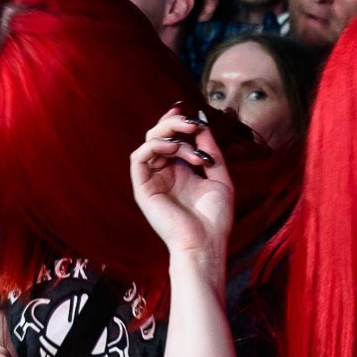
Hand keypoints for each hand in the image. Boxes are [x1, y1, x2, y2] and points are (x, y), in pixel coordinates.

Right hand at [129, 107, 233, 266]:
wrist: (206, 244)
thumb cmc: (215, 218)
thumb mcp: (218, 176)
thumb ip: (209, 149)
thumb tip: (201, 122)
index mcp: (180, 171)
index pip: (172, 138)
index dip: (177, 122)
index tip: (189, 112)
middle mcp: (164, 173)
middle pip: (158, 136)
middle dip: (174, 123)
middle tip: (192, 124)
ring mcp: (152, 180)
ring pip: (148, 142)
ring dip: (168, 133)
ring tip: (188, 137)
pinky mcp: (142, 188)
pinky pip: (138, 158)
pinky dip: (154, 146)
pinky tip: (173, 147)